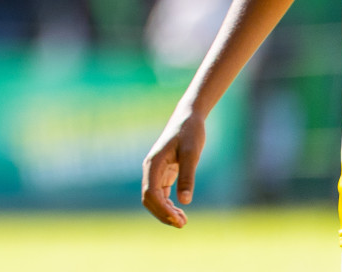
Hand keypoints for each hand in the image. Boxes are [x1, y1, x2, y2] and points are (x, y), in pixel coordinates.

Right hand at [141, 109, 205, 226]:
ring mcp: (156, 172)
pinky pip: (160, 194)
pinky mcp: (163, 173)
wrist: (188, 118)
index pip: (151, 193)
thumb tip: (185, 201)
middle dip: (163, 214)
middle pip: (149, 199)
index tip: (178, 219)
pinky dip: (168, 205)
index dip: (162, 209)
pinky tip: (180, 211)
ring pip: (154, 199)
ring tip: (183, 221)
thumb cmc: (189, 133)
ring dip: (165, 212)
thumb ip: (187, 176)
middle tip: (182, 224)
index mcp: (153, 164)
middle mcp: (151, 169)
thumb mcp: (191, 154)